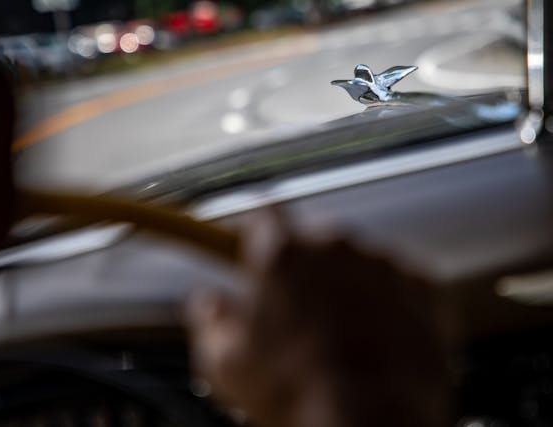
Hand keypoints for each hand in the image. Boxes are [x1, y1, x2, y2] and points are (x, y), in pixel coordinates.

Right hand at [185, 209, 449, 426]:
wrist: (373, 421)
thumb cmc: (302, 394)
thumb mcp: (226, 362)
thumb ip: (210, 319)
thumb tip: (207, 304)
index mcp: (283, 255)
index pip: (263, 212)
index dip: (256, 230)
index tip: (253, 246)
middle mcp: (335, 246)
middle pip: (311, 237)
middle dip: (302, 264)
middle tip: (294, 306)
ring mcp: (381, 262)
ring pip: (354, 258)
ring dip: (344, 282)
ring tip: (337, 330)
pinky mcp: (421, 284)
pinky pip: (395, 277)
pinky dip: (384, 297)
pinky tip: (372, 333)